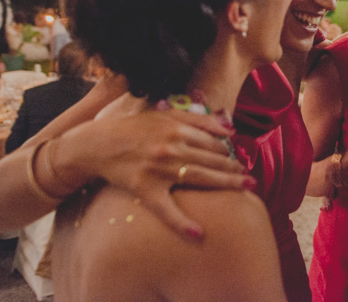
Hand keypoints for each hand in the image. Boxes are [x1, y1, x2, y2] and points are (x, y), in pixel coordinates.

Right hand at [57, 110, 250, 238]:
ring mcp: (159, 170)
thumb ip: (198, 119)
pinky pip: (166, 209)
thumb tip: (228, 129)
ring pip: (200, 178)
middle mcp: (171, 148)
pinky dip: (182, 223)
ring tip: (244, 188)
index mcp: (176, 129)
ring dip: (225, 184)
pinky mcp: (145, 190)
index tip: (238, 161)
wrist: (97, 145)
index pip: (212, 143)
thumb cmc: (134, 129)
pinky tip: (199, 233)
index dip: (228, 153)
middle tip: (250, 178)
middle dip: (234, 169)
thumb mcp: (164, 114)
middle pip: (212, 161)